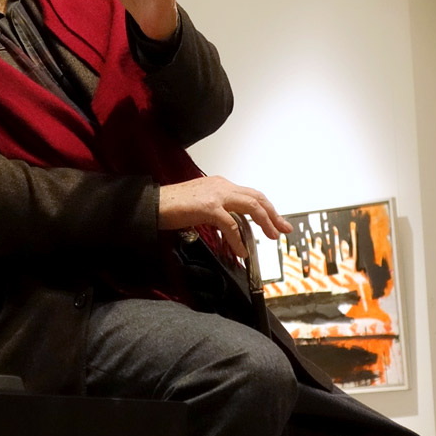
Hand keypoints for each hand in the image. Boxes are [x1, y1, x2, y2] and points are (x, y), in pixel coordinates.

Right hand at [158, 176, 292, 257]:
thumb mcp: (200, 205)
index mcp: (219, 184)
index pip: (250, 194)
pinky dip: (239, 239)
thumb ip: (218, 211)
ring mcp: (215, 195)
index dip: (266, 208)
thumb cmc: (171, 206)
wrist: (152, 204)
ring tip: (270, 237)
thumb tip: (232, 227)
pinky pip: (231, 224)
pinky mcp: (208, 207)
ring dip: (264, 222)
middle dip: (273, 214)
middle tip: (283, 230)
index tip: (277, 222)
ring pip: (251, 206)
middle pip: (256, 198)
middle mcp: (221, 186)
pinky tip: (241, 251)